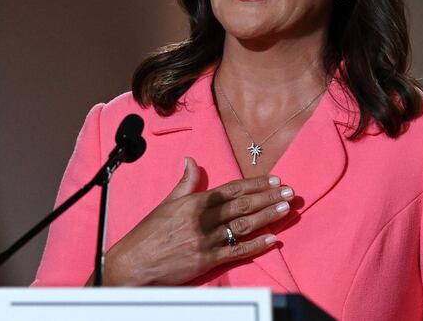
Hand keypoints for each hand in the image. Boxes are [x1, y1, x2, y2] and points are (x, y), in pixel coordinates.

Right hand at [96, 157, 293, 285]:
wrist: (133, 263)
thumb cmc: (148, 233)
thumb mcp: (167, 203)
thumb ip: (185, 182)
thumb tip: (191, 160)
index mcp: (194, 202)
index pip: (232, 189)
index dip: (255, 184)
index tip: (274, 179)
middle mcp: (202, 219)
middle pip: (242, 205)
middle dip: (269, 197)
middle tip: (289, 192)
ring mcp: (205, 240)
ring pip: (243, 225)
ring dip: (268, 216)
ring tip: (286, 209)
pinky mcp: (206, 260)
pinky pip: (236, 251)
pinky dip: (256, 245)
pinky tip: (272, 239)